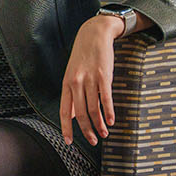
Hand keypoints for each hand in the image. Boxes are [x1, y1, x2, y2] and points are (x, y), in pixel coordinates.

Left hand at [60, 16, 122, 145]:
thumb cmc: (83, 56)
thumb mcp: (73, 74)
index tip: (69, 142)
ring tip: (104, 134)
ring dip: (99, 125)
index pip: (64, 111)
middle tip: (92, 141)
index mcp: (67, 84)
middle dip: (86, 130)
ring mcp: (90, 79)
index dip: (66, 128)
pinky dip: (109, 112)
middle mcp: (76, 83)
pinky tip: (111, 121)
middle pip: (80, 113)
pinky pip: (106, 99)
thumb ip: (72, 95)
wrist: (94, 34)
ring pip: (93, 109)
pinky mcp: (104, 76)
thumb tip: (71, 115)